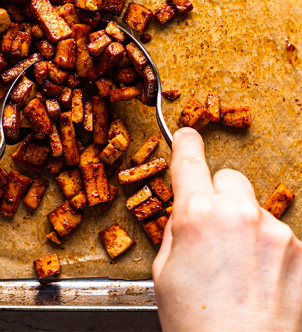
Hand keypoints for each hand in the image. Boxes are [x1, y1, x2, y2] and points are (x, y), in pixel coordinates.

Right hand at [153, 127, 301, 331]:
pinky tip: (259, 281)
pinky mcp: (300, 251)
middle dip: (219, 196)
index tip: (187, 136)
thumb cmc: (196, 322)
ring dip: (246, 227)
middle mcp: (239, 214)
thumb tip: (187, 214)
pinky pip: (278, 236)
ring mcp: (275, 231)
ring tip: (238, 271)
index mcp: (196, 215)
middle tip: (212, 231)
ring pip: (255, 210)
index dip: (186, 145)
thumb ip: (176, 231)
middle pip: (229, 178)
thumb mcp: (162, 271)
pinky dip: (269, 251)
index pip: (190, 161)